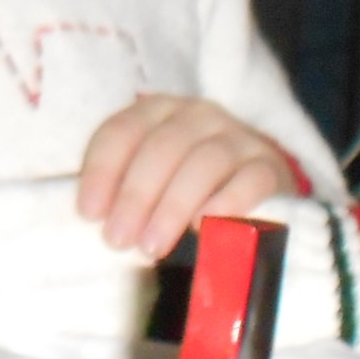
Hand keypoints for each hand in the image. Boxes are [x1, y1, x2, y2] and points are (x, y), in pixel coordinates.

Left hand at [77, 94, 292, 260]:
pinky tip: (202, 229)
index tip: (89, 213)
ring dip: (172, 206)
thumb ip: (125, 187)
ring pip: (203, 163)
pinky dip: (225, 204)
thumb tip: (96, 221)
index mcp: (158, 111)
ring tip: (151, 247)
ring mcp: (238, 137)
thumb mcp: (153, 176)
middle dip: (135, 196)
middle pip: (161, 148)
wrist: (257, 183)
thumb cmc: (187, 184)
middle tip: (117, 240)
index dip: (101, 171)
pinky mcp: (270, 166)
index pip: (122, 131)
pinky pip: (249, 180)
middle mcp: (197, 115)